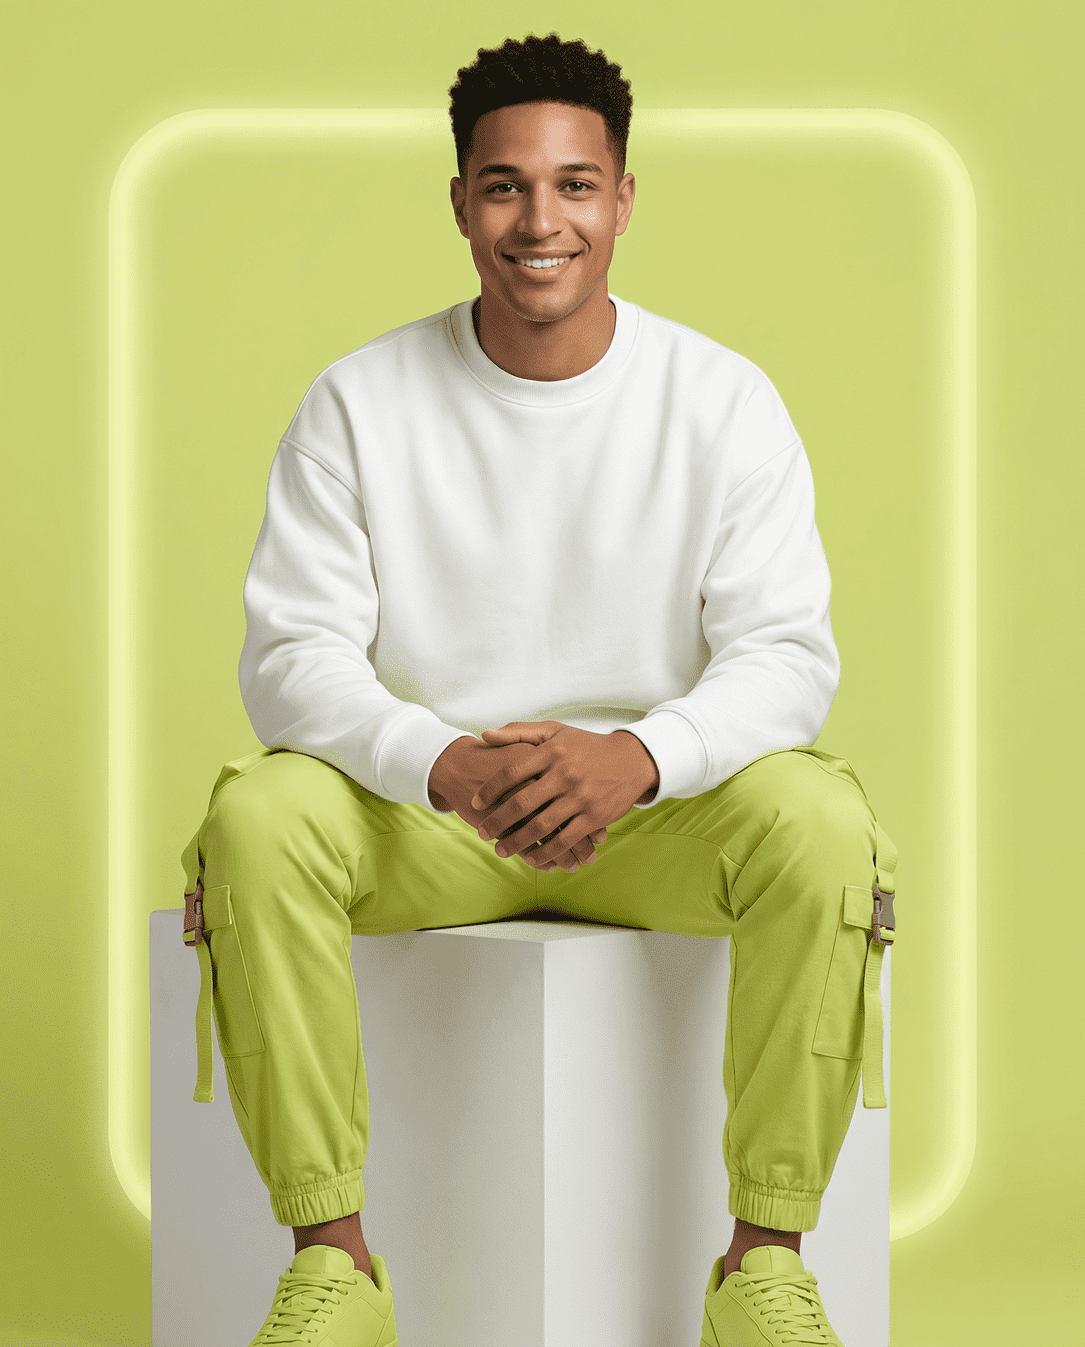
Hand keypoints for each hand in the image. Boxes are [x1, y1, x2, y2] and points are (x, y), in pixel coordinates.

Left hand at [427, 735, 604, 872]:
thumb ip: (519, 732)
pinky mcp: (595, 817)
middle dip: (498, 822)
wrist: (632, 760)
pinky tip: (533, 858)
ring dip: (517, 842)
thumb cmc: (587, 746)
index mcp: (551, 752)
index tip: (475, 802)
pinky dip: (547, 853)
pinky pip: (566, 840)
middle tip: (481, 832)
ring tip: (500, 850)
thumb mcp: (555, 730)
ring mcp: (581, 797)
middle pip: (522, 803)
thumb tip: (485, 735)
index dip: (490, 790)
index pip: (512, 772)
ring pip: (541, 826)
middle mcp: (565, 774)